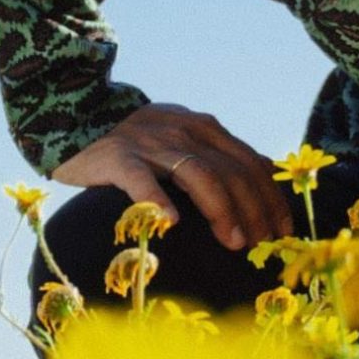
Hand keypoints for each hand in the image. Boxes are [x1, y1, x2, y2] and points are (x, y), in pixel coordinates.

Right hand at [51, 103, 294, 252]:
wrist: (76, 114)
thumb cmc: (135, 139)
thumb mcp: (183, 136)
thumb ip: (216, 155)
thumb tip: (260, 178)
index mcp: (205, 129)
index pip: (250, 163)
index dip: (271, 198)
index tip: (283, 231)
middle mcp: (184, 132)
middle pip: (231, 172)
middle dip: (254, 210)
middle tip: (262, 244)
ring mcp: (151, 143)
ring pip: (198, 175)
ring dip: (221, 210)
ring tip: (233, 241)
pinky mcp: (118, 156)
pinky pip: (140, 179)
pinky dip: (157, 199)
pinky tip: (171, 222)